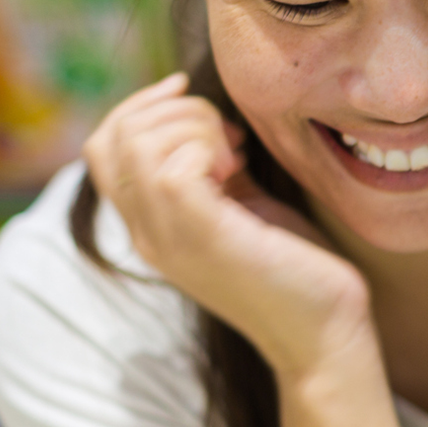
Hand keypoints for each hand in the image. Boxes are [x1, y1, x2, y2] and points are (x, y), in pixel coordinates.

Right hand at [83, 73, 374, 383]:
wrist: (325, 333)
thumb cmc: (295, 266)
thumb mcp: (242, 205)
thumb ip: (212, 168)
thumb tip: (203, 115)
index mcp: (150, 225)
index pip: (102, 146)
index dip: (140, 105)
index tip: (188, 93)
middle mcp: (147, 235)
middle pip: (113, 136)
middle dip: (174, 110)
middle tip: (230, 135)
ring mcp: (169, 239)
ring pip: (139, 144)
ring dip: (194, 125)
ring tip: (237, 153)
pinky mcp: (204, 237)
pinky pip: (174, 166)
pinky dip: (209, 146)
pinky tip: (242, 168)